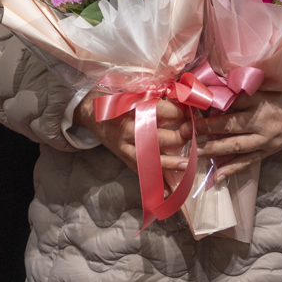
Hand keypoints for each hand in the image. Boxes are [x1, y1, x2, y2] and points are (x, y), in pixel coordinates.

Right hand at [74, 94, 189, 173]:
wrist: (89, 111)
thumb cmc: (112, 96)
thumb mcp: (129, 89)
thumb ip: (150, 94)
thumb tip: (179, 95)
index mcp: (130, 107)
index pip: (157, 109)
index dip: (176, 111)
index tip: (190, 112)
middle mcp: (127, 127)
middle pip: (154, 135)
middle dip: (176, 137)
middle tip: (193, 135)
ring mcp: (123, 145)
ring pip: (147, 156)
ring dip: (167, 162)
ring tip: (186, 164)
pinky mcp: (122, 156)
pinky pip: (139, 171)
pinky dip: (153, 182)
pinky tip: (167, 192)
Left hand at [193, 82, 281, 180]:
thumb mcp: (263, 86)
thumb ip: (239, 92)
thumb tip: (210, 95)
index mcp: (260, 100)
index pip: (231, 102)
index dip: (210, 105)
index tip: (191, 107)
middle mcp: (262, 120)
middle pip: (230, 125)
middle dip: (206, 129)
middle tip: (183, 131)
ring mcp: (265, 139)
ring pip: (236, 146)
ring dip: (213, 150)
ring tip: (194, 152)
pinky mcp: (268, 151)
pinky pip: (247, 162)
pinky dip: (231, 170)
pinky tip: (216, 177)